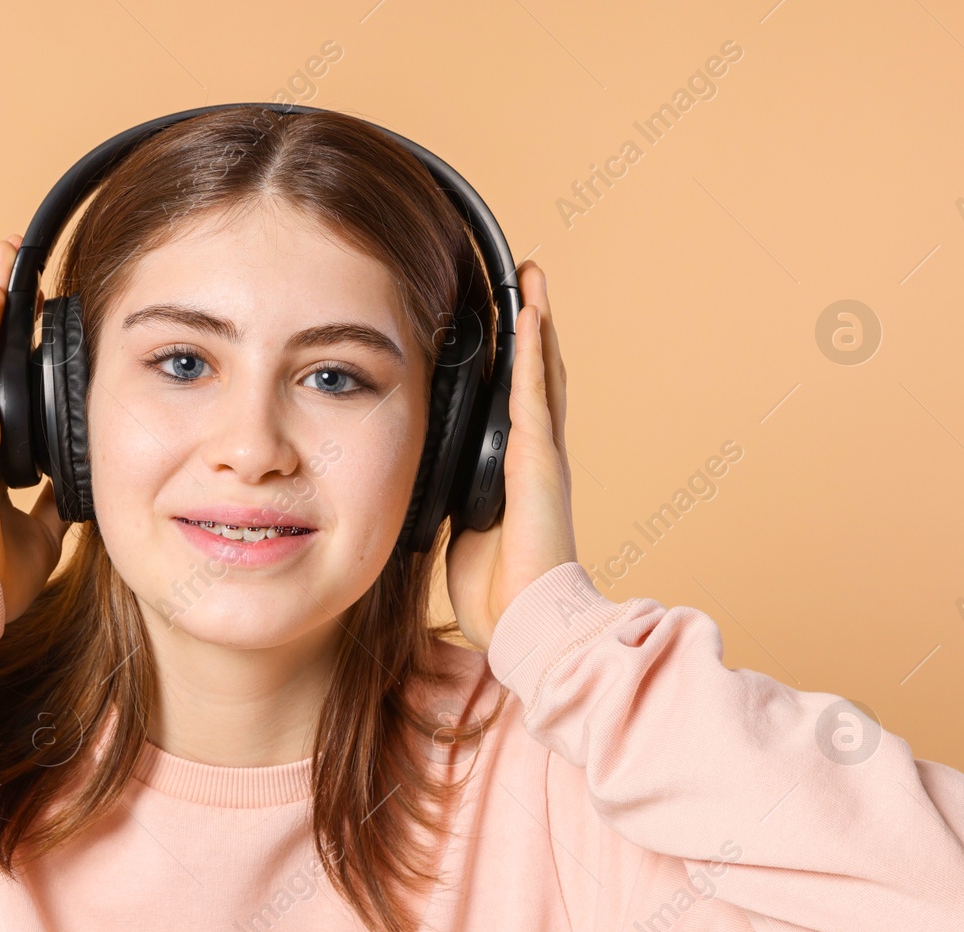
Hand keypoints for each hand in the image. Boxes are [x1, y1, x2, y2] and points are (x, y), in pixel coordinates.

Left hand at [446, 261, 577, 649]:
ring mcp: (542, 453)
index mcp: (517, 470)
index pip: (516, 400)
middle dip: (532, 326)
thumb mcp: (460, 530)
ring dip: (537, 321)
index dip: (514, 358)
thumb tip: (420, 486)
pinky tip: (531, 313)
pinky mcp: (540, 458)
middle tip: (527, 278)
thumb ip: (450, 500)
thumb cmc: (496, 589)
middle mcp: (536, 454)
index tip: (505, 318)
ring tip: (533, 277)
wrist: (524, 622)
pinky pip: (536, 392)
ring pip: (542, 371)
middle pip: (537, 373)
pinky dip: (534, 350)